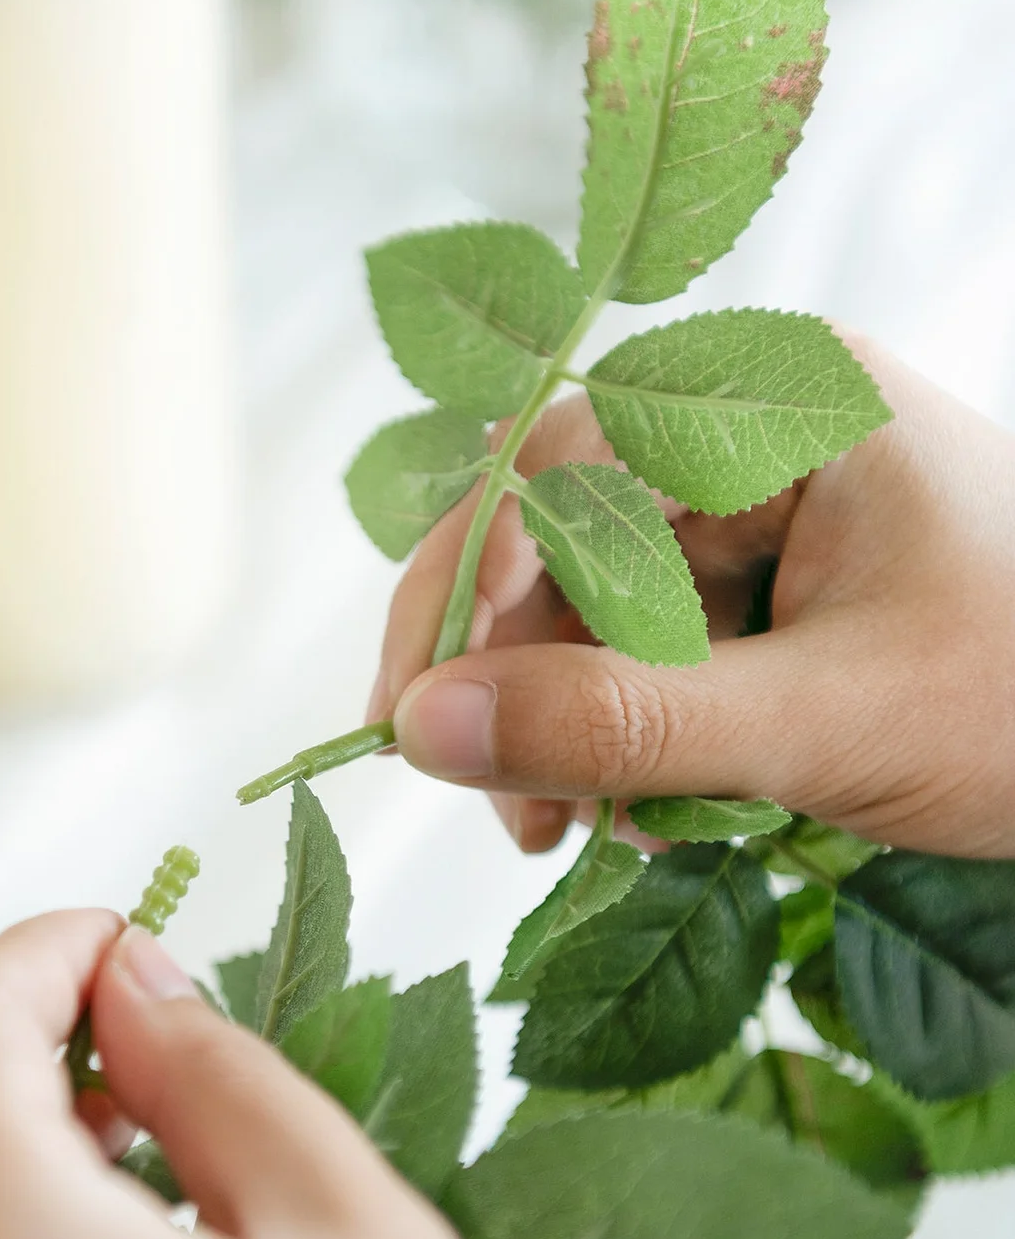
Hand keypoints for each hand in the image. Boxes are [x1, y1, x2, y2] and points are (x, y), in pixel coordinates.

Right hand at [370, 336, 1014, 858]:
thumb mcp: (822, 720)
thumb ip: (622, 724)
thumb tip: (421, 729)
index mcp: (777, 403)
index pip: (555, 469)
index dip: (467, 592)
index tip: (416, 721)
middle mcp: (755, 436)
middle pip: (565, 545)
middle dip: (526, 686)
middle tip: (514, 818)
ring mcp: (764, 516)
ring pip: (602, 614)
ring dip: (580, 731)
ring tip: (592, 836)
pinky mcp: (773, 593)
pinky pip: (658, 653)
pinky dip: (639, 739)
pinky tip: (657, 815)